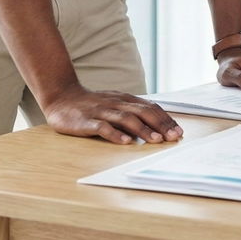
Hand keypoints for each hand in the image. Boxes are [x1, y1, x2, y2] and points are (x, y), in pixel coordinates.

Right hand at [41, 84, 182, 144]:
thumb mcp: (115, 104)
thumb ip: (132, 113)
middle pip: (142, 112)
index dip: (165, 119)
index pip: (150, 108)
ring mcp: (101, 112)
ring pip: (126, 119)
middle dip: (160, 125)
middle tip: (173, 137)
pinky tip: (126, 142)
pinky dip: (115, 134)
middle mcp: (116, 103)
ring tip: (156, 140)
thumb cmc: (92, 104)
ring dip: (143, 130)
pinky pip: (102, 127)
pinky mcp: (86, 121)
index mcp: (125, 99)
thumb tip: (155, 127)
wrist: (61, 97)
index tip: (179, 131)